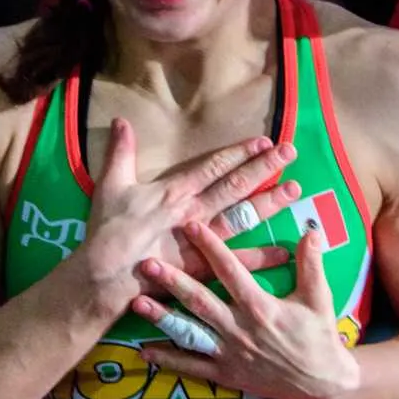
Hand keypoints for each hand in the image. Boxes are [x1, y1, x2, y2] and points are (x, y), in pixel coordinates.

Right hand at [77, 118, 298, 307]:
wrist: (103, 277)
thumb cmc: (105, 232)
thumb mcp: (109, 186)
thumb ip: (120, 153)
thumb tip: (121, 120)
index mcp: (173, 192)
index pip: (213, 167)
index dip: (239, 153)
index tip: (263, 141)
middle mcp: (193, 213)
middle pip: (235, 186)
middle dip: (264, 168)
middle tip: (290, 152)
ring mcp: (200, 241)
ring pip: (241, 218)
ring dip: (269, 204)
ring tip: (295, 191)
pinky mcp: (201, 268)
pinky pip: (236, 262)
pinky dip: (260, 258)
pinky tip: (283, 252)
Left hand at [130, 223, 360, 398]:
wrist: (321, 382)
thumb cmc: (319, 336)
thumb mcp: (319, 298)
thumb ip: (311, 263)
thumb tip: (311, 230)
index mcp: (260, 306)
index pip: (230, 270)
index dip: (210, 247)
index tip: (190, 226)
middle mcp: (239, 328)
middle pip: (199, 300)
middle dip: (172, 281)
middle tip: (147, 264)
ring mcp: (229, 353)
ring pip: (190, 333)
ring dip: (162, 318)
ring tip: (137, 304)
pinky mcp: (226, 373)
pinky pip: (193, 367)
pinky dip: (169, 360)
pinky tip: (146, 351)